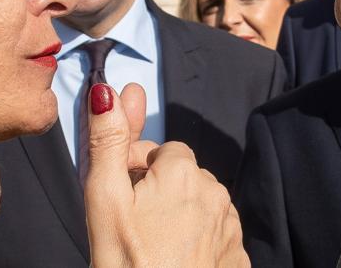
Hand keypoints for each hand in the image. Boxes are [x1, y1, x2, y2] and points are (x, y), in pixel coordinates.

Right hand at [84, 83, 248, 267]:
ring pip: (200, 202)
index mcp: (182, 171)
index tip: (122, 198)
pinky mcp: (237, 256)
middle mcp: (215, 191)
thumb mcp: (103, 197)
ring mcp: (230, 226)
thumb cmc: (126, 261)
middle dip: (159, 189)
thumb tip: (108, 90)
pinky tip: (174, 258)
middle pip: (182, 174)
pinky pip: (216, 232)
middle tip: (133, 223)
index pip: (161, 150)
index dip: (137, 170)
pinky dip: (198, 240)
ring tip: (152, 243)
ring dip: (179, 213)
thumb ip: (107, 139)